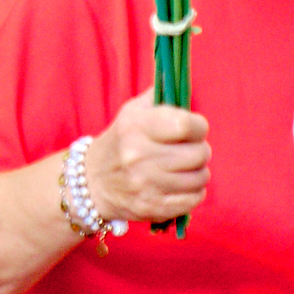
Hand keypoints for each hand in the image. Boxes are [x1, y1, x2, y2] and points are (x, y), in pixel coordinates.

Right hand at [79, 91, 210, 231]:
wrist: (93, 181)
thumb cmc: (122, 139)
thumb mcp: (133, 111)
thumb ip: (162, 95)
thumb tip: (185, 86)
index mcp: (137, 127)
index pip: (187, 126)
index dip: (198, 126)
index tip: (194, 128)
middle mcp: (140, 157)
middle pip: (199, 153)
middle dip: (199, 149)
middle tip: (189, 149)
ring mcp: (146, 185)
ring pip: (200, 177)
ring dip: (198, 172)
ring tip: (184, 168)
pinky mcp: (152, 208)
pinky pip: (194, 199)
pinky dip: (194, 192)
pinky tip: (181, 185)